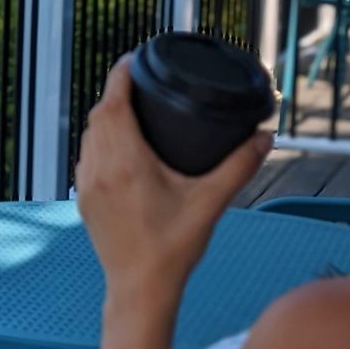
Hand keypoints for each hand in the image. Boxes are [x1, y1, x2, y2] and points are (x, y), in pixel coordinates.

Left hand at [75, 59, 270, 302]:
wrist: (139, 289)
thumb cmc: (173, 248)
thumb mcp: (210, 203)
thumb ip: (239, 167)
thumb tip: (265, 136)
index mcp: (125, 162)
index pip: (113, 103)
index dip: (120, 76)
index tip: (134, 59)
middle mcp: (99, 168)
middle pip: (98, 115)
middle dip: (116, 92)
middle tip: (140, 79)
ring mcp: (87, 184)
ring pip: (89, 136)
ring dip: (105, 116)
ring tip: (130, 105)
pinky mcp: (84, 199)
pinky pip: (86, 156)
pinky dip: (99, 140)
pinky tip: (118, 143)